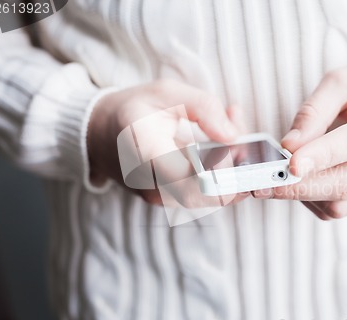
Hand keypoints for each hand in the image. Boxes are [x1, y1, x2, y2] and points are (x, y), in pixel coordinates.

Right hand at [87, 79, 248, 205]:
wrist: (98, 134)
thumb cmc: (133, 109)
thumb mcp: (167, 92)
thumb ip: (203, 108)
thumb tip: (234, 134)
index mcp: (149, 155)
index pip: (197, 181)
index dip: (227, 171)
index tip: (238, 145)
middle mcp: (155, 186)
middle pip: (213, 196)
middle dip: (241, 172)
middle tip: (248, 143)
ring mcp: (161, 198)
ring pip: (213, 198)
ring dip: (235, 174)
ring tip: (235, 140)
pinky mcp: (169, 200)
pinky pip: (204, 194)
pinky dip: (223, 176)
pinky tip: (224, 150)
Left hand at [256, 59, 346, 219]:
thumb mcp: (342, 81)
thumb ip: (315, 110)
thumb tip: (290, 145)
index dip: (324, 155)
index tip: (292, 163)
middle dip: (303, 185)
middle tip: (262, 182)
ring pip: (341, 203)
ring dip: (302, 194)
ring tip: (272, 178)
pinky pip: (336, 209)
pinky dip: (310, 200)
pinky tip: (296, 181)